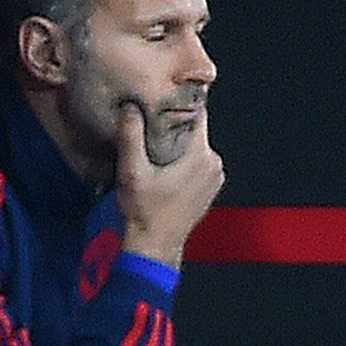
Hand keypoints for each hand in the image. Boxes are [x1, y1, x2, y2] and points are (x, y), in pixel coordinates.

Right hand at [115, 104, 223, 268]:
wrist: (155, 246)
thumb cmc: (143, 212)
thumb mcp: (131, 172)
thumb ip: (130, 137)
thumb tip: (130, 107)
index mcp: (200, 154)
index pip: (196, 113)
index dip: (176, 104)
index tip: (160, 100)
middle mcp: (213, 162)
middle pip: (195, 130)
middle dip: (174, 126)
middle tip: (150, 125)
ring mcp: (215, 177)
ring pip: (196, 146)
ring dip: (178, 144)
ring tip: (155, 147)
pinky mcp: (210, 187)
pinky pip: (198, 162)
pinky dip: (184, 160)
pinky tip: (164, 167)